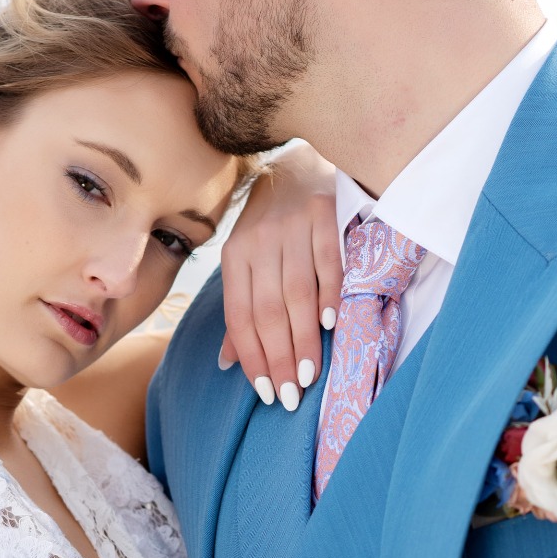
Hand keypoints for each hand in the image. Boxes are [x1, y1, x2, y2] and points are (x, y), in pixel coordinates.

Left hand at [219, 143, 340, 410]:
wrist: (299, 162)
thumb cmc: (272, 223)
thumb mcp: (247, 260)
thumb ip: (241, 309)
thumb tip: (227, 362)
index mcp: (234, 257)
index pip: (240, 316)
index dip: (252, 357)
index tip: (266, 392)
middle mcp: (258, 242)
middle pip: (267, 311)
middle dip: (279, 358)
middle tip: (290, 396)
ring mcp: (291, 226)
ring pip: (295, 294)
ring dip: (303, 338)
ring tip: (309, 374)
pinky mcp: (323, 212)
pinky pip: (326, 262)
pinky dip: (328, 294)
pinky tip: (329, 324)